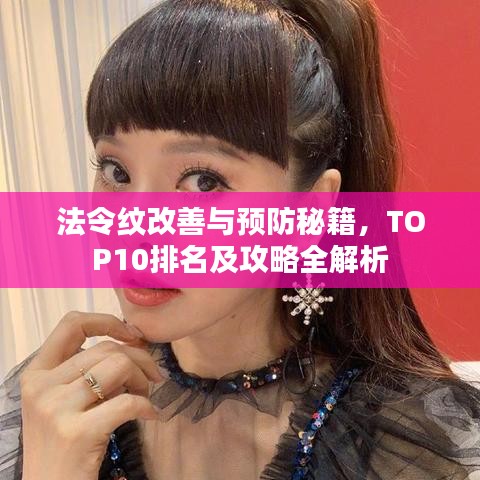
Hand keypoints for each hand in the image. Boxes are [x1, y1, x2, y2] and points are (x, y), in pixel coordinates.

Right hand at [19, 311, 163, 479]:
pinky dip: (148, 406)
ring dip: (142, 380)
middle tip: (148, 379)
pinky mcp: (78, 433)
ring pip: (120, 366)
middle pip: (107, 348)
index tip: (132, 335)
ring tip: (142, 396)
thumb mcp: (61, 400)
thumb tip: (132, 340)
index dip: (107, 321)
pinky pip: (129, 402)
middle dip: (139, 359)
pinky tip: (150, 415)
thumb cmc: (62, 443)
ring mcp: (57, 409)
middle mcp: (41, 387)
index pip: (71, 324)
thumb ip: (84, 370)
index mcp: (36, 374)